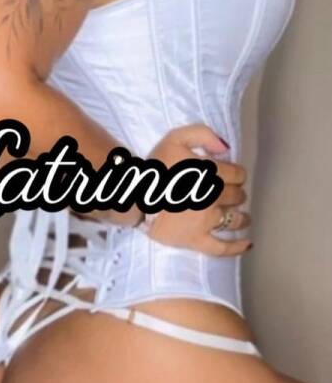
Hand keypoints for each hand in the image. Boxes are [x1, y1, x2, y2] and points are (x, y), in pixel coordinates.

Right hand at [144, 123, 250, 256]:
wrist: (133, 195)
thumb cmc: (155, 166)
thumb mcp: (175, 138)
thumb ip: (202, 134)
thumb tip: (226, 148)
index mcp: (210, 172)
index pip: (237, 174)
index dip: (237, 174)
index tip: (231, 176)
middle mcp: (213, 197)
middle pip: (237, 196)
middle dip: (237, 193)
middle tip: (229, 194)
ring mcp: (206, 221)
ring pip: (235, 219)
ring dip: (242, 216)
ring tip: (242, 216)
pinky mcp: (196, 240)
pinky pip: (221, 248)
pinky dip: (237, 247)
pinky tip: (247, 243)